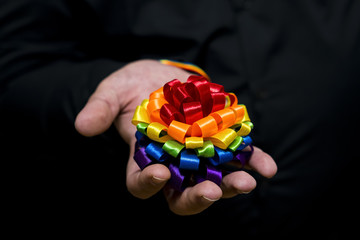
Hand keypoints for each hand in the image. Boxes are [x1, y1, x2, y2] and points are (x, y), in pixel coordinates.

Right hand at [75, 59, 276, 214]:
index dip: (148, 184)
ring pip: (215, 180)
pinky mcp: (221, 142)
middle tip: (212, 191)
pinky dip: (254, 162)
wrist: (161, 78)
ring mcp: (200, 156)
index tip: (158, 173)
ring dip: (232, 184)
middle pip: (183, 195)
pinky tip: (267, 167)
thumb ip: (100, 108)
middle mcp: (173, 166)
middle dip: (198, 198)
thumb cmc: (133, 87)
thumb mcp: (113, 92)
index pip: (142, 184)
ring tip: (247, 181)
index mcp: (144, 159)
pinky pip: (239, 157)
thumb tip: (82, 126)